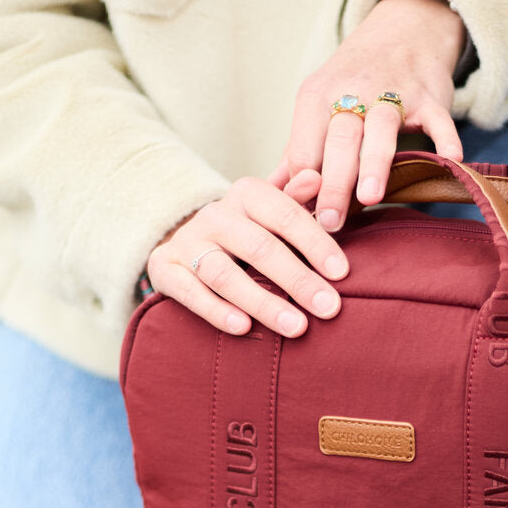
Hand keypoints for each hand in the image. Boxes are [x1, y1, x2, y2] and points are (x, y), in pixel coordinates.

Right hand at [146, 172, 347, 337]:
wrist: (187, 241)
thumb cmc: (248, 232)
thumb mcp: (273, 214)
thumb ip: (296, 202)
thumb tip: (317, 179)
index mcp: (248, 194)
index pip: (285, 215)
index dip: (316, 244)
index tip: (342, 274)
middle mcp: (215, 214)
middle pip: (259, 247)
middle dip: (298, 280)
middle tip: (329, 308)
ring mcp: (187, 242)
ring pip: (224, 273)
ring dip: (262, 302)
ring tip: (296, 327)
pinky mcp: (164, 269)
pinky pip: (190, 292)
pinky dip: (216, 311)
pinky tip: (243, 328)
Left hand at [269, 0, 465, 231]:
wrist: (401, 32)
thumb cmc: (352, 83)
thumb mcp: (318, 106)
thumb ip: (298, 152)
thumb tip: (271, 192)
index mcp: (316, 96)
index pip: (305, 148)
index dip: (304, 186)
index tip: (305, 220)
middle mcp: (353, 91)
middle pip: (339, 140)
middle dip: (333, 181)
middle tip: (330, 220)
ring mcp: (394, 92)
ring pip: (381, 128)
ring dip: (374, 162)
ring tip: (369, 197)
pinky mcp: (430, 97)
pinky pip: (438, 119)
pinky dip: (445, 139)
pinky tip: (449, 161)